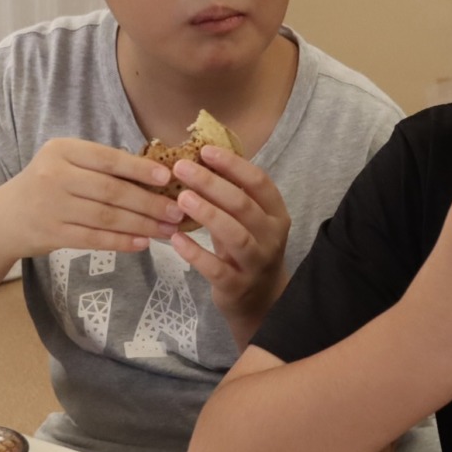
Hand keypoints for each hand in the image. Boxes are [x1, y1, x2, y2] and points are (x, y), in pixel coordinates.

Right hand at [0, 138, 185, 258]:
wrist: (5, 218)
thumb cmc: (46, 185)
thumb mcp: (65, 163)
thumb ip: (99, 165)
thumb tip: (154, 174)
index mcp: (62, 150)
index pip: (108, 159)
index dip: (140, 169)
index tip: (167, 179)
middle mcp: (55, 175)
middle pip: (111, 191)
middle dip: (149, 203)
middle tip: (177, 211)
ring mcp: (52, 206)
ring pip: (106, 217)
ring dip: (142, 225)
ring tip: (167, 229)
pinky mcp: (52, 234)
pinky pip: (95, 239)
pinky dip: (121, 242)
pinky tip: (142, 243)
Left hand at [164, 146, 290, 344]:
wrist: (260, 301)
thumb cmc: (247, 250)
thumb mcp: (248, 221)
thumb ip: (232, 194)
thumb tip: (199, 157)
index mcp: (276, 214)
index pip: (260, 182)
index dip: (233, 164)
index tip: (205, 150)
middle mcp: (271, 237)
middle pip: (244, 205)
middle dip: (212, 184)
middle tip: (182, 168)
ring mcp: (256, 263)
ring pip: (235, 235)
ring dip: (207, 214)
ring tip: (180, 198)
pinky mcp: (237, 286)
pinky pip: (216, 269)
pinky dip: (195, 253)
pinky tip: (175, 239)